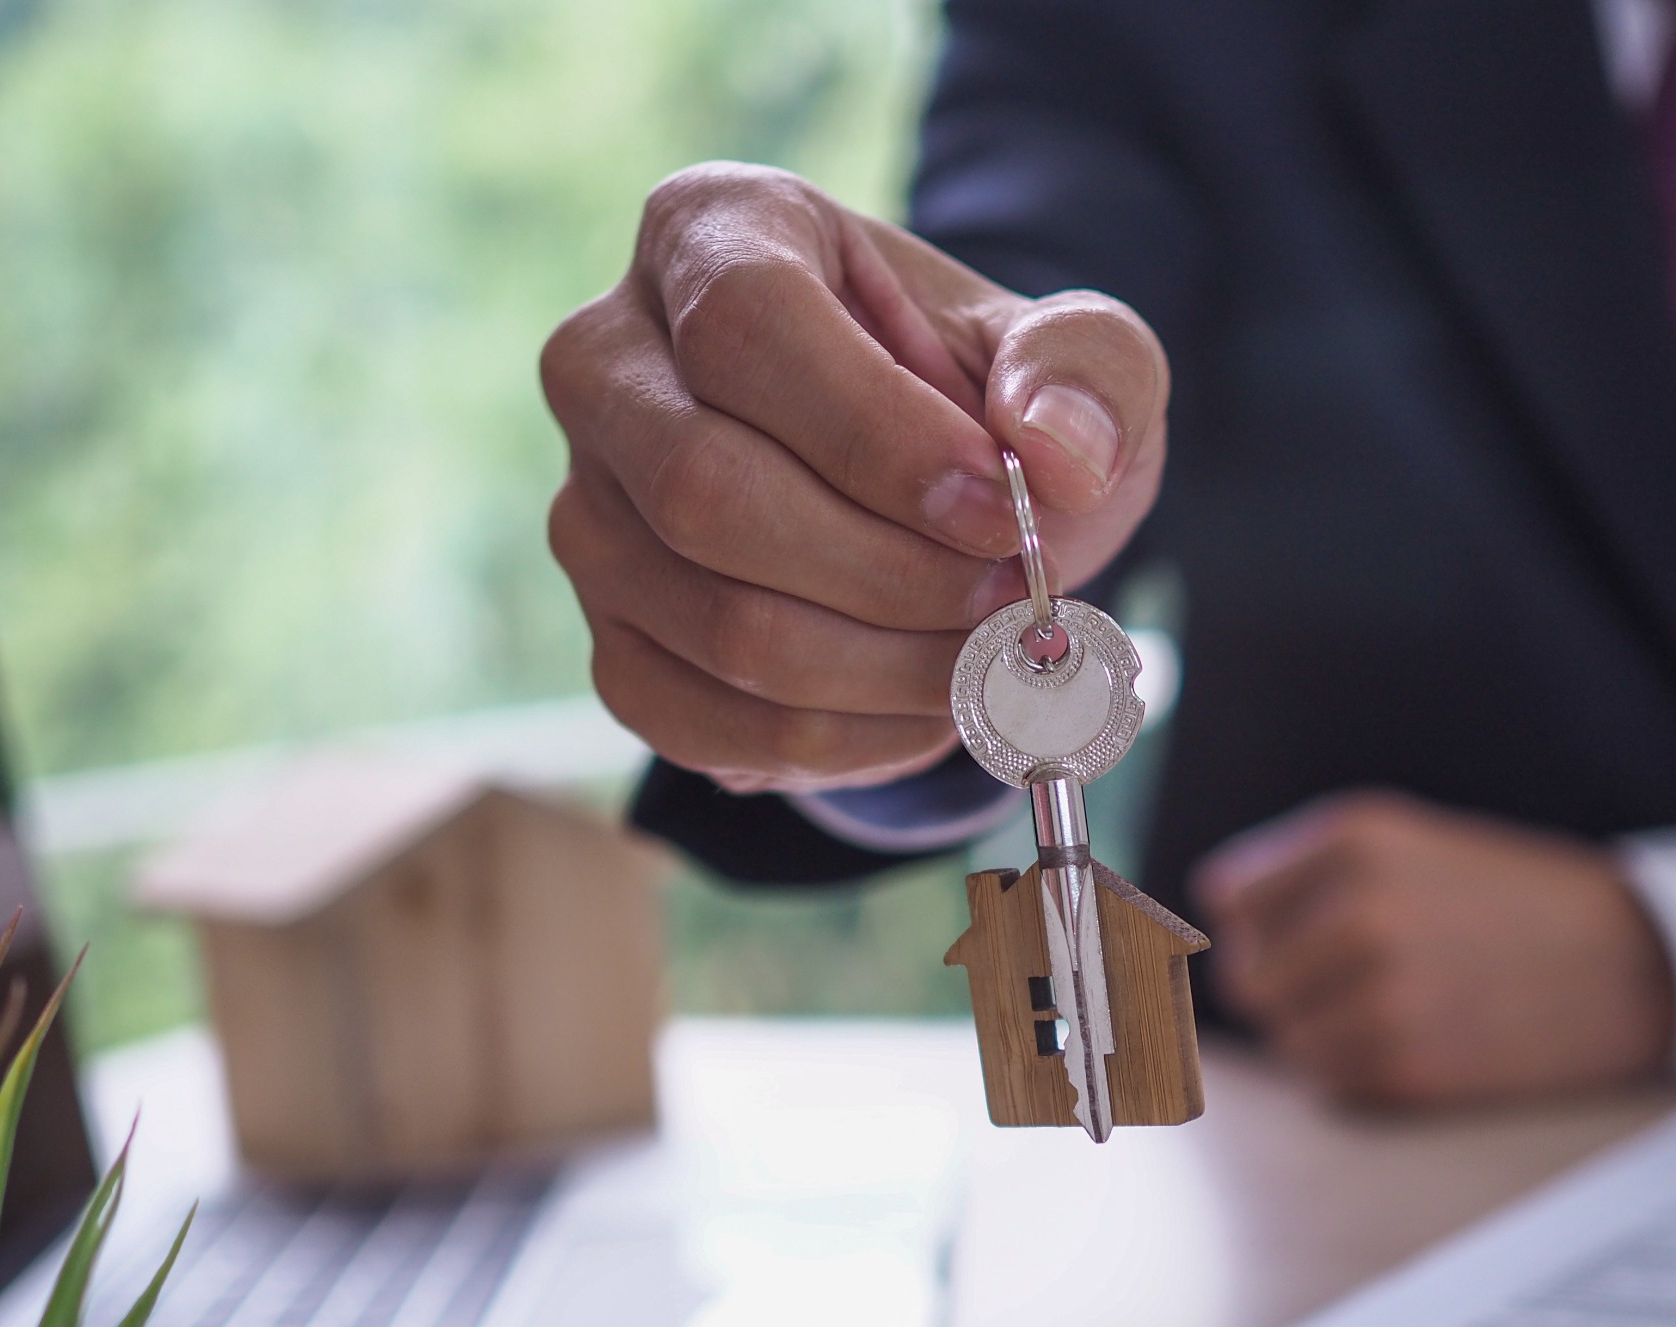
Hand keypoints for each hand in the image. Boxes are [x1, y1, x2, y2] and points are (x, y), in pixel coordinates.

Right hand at [541, 163, 1168, 792]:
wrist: (947, 499)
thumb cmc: (994, 405)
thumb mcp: (1073, 355)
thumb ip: (1086, 369)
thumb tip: (1055, 451)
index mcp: (709, 234)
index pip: (747, 329)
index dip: (880, 440)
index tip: (1001, 515)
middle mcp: (607, 364)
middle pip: (705, 492)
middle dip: (891, 578)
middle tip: (1010, 605)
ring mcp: (589, 509)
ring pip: (713, 625)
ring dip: (884, 673)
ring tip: (987, 662)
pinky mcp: (608, 635)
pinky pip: (699, 721)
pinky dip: (836, 743)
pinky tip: (921, 712)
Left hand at [1192, 792, 1675, 1106]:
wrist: (1636, 961)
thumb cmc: (1513, 900)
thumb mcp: (1411, 843)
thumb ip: (1306, 869)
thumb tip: (1202, 916)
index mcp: (1357, 837)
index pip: (1230, 895)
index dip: (1254, 921)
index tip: (1282, 935)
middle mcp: (1361, 910)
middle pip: (1247, 974)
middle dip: (1283, 983)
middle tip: (1346, 982)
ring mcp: (1382, 994)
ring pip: (1284, 1034)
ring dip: (1318, 1031)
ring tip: (1389, 1010)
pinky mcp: (1407, 1067)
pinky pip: (1328, 1080)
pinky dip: (1354, 1071)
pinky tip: (1413, 1042)